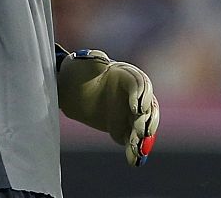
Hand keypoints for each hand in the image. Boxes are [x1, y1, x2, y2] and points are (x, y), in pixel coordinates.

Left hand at [56, 48, 158, 165]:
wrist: (71, 90)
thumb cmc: (79, 71)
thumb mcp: (84, 63)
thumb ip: (94, 61)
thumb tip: (101, 59)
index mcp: (128, 75)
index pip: (141, 84)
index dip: (141, 96)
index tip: (136, 107)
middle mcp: (135, 95)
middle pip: (149, 107)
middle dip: (146, 120)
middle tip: (140, 131)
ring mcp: (131, 113)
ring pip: (144, 125)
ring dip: (143, 138)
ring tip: (138, 149)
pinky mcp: (124, 128)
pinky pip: (132, 140)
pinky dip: (135, 151)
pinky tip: (133, 161)